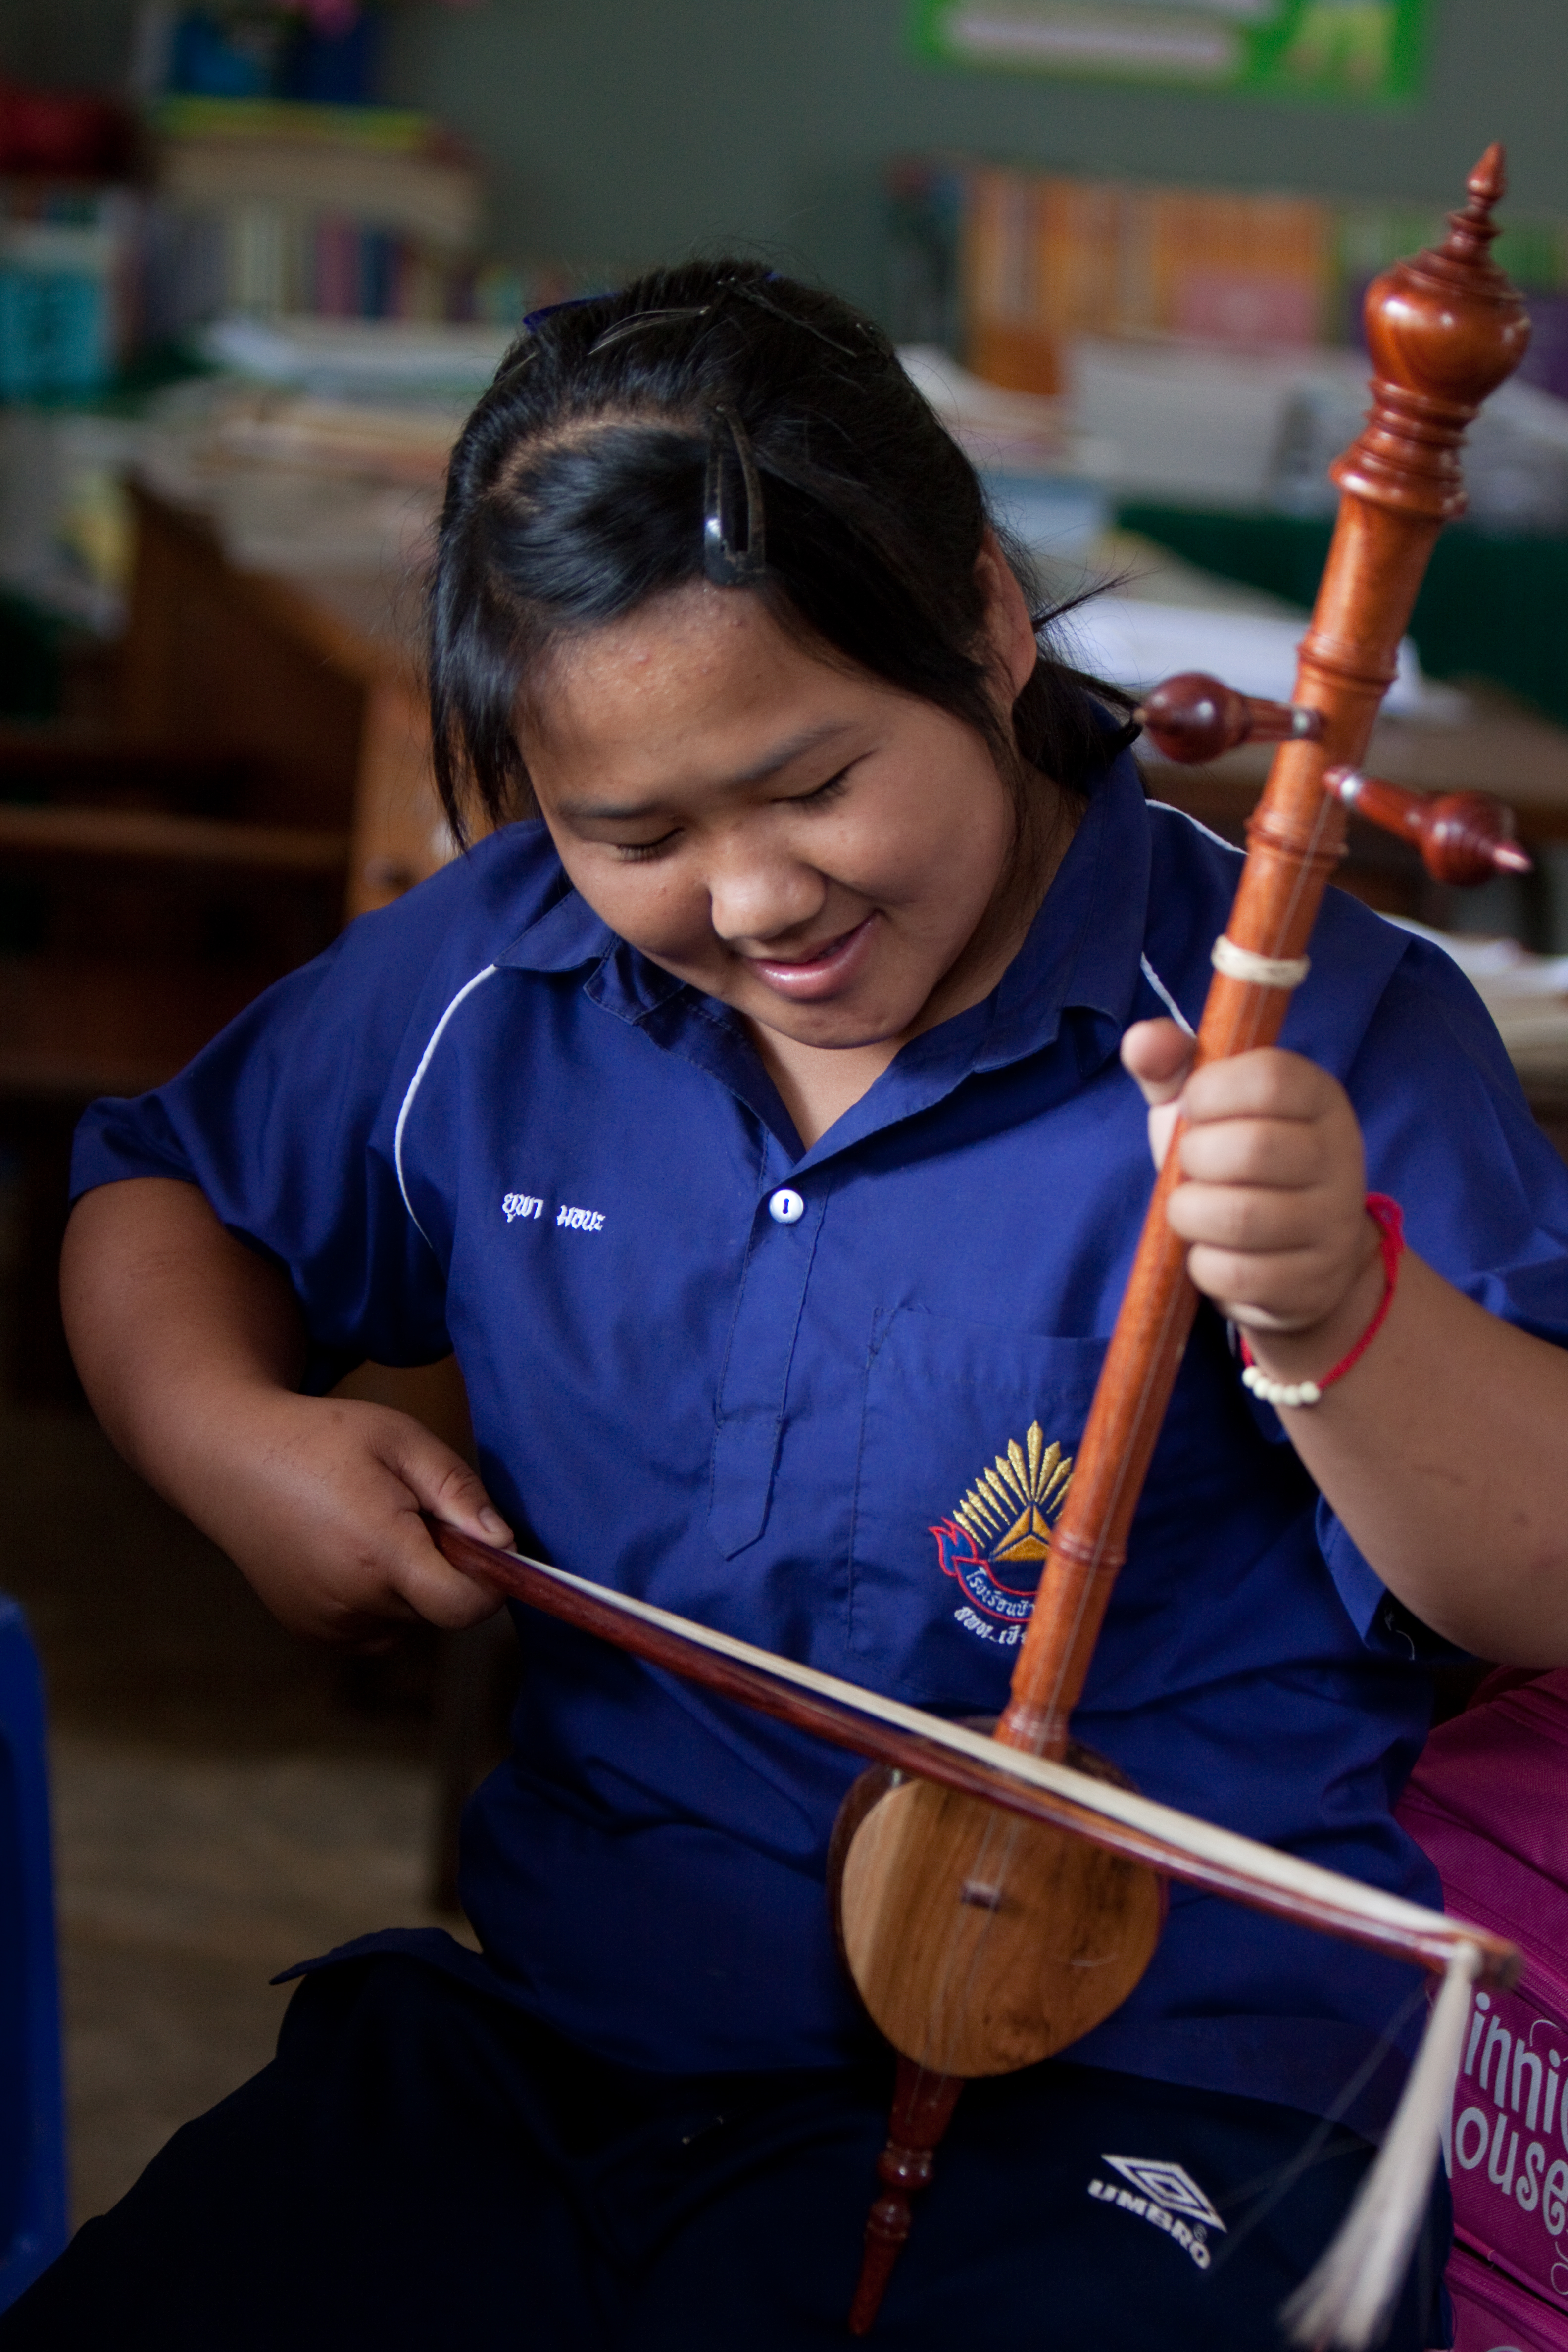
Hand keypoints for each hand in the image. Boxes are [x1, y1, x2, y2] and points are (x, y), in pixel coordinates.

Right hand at [177, 1388, 513, 1645]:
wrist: (232, 1459)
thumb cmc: (321, 1439)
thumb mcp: (402, 1440)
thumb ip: (460, 1493)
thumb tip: (506, 1544)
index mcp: (379, 1552)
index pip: (464, 1607)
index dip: (489, 1583)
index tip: (484, 1547)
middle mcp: (352, 1602)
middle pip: (438, 1608)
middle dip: (442, 1568)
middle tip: (407, 1513)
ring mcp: (326, 1624)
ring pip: (408, 1619)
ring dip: (409, 1584)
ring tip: (369, 1526)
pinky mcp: (310, 1630)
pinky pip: (374, 1628)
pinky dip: (378, 1598)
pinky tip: (348, 1550)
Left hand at [1120, 1020, 1381, 1362]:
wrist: (1295, 1257)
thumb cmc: (1238, 1166)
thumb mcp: (1207, 1108)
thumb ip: (1173, 1066)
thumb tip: (1141, 1038)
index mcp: (1319, 1097)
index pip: (1271, 1078)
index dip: (1211, 1092)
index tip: (1192, 1107)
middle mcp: (1340, 1155)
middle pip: (1252, 1149)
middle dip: (1194, 1159)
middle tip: (1191, 1166)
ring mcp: (1333, 1223)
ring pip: (1240, 1216)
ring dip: (1190, 1214)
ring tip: (1192, 1209)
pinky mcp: (1313, 1282)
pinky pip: (1237, 1274)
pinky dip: (1202, 1264)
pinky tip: (1210, 1251)